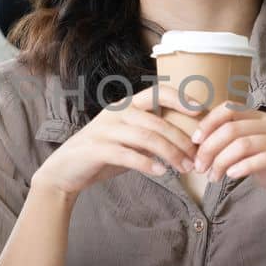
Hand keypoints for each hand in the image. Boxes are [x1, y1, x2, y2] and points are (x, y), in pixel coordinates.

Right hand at [31, 85, 204, 198]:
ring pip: (146, 138)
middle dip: (181, 141)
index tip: (200, 110)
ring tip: (185, 168)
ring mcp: (105, 130)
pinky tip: (161, 173)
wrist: (65, 170)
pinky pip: (127, 154)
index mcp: (126, 105)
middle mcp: (117, 113)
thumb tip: (188, 142)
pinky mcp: (96, 149)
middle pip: (157, 122)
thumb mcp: (129, 140)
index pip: (157, 93)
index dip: (180, 98)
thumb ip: (152, 136)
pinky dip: (146, 163)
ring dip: (170, 154)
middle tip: (198, 158)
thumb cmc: (103, 154)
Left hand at [190, 105, 265, 219]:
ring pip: (244, 143)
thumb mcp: (257, 156)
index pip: (229, 109)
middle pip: (231, 128)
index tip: (194, 142)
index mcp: (264, 120)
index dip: (208, 123)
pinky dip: (243, 166)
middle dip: (209, 147)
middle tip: (199, 167)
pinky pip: (264, 159)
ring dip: (221, 160)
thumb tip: (202, 149)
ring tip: (212, 177)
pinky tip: (231, 175)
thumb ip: (236, 149)